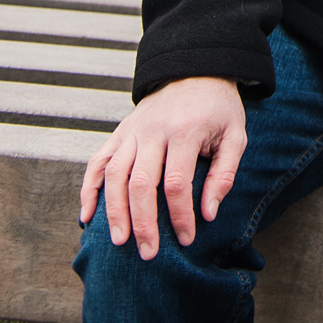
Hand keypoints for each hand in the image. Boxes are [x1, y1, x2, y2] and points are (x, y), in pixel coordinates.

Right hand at [79, 77, 246, 260]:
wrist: (196, 69)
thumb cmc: (218, 108)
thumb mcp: (235, 135)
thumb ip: (224, 174)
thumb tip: (208, 213)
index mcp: (185, 130)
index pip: (177, 183)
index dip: (180, 216)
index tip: (185, 239)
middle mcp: (153, 130)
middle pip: (141, 183)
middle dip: (143, 222)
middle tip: (147, 253)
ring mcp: (133, 130)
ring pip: (115, 175)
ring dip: (114, 211)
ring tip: (119, 241)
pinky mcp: (120, 131)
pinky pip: (97, 161)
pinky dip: (88, 189)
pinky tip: (86, 216)